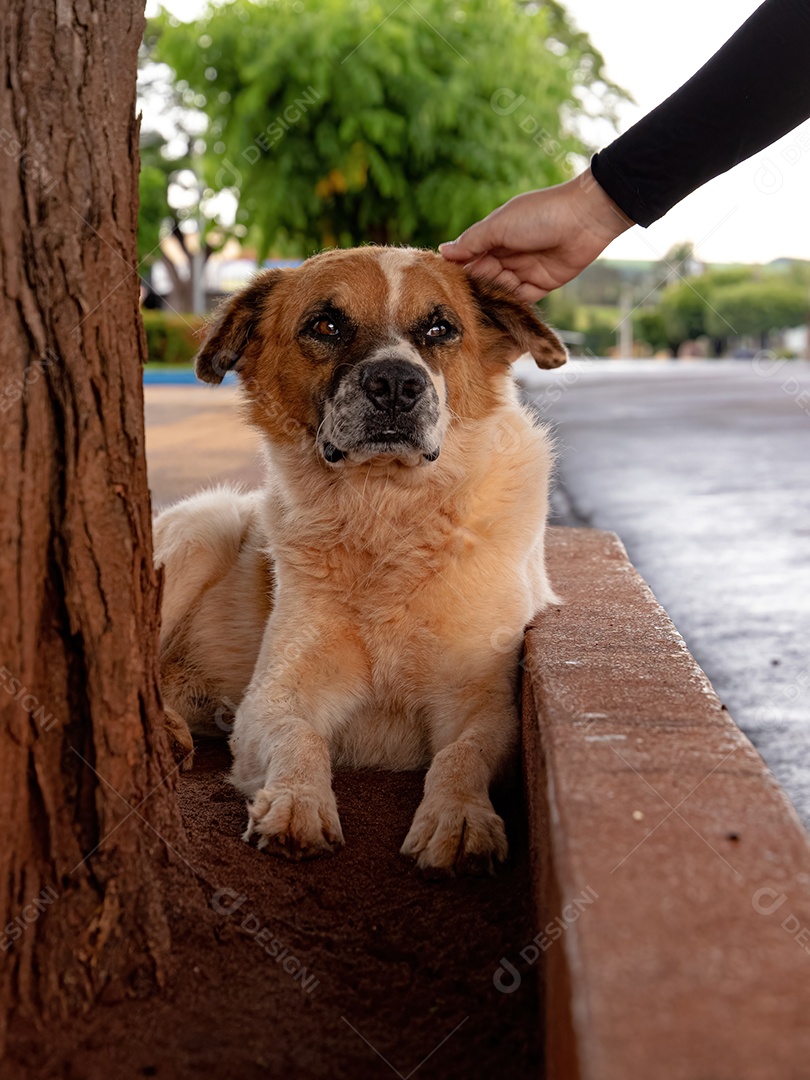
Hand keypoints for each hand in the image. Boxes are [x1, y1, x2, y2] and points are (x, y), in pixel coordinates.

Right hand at [439, 168, 633, 300]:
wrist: (585, 219)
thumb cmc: (540, 214)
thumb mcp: (500, 226)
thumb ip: (472, 242)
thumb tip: (443, 251)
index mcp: (495, 235)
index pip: (470, 257)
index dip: (458, 271)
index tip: (442, 287)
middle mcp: (507, 253)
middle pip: (483, 277)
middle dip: (472, 289)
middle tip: (456, 307)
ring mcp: (523, 269)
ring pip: (499, 290)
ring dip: (489, 301)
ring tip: (472, 316)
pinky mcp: (540, 285)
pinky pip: (519, 300)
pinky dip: (508, 308)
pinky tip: (495, 318)